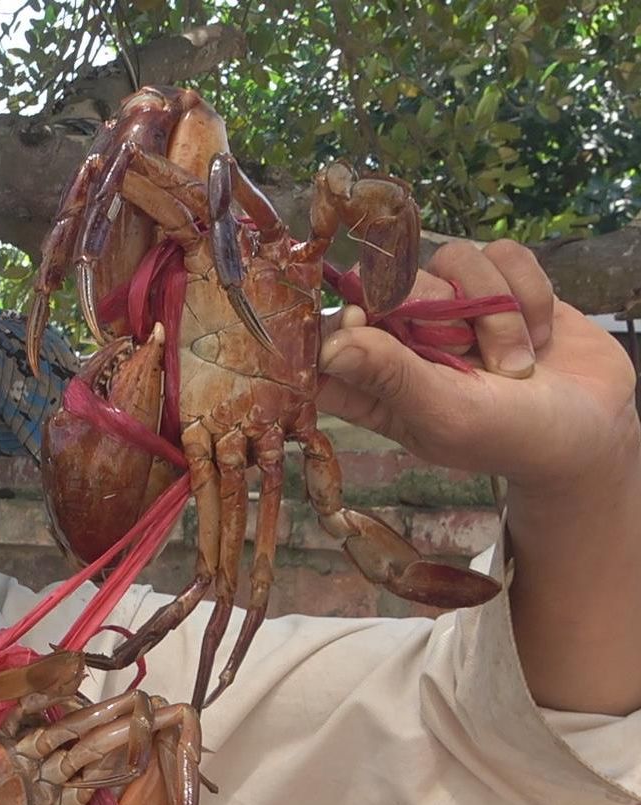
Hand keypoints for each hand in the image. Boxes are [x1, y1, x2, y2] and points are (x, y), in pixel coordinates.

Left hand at [316, 239, 639, 494]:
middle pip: (387, 281)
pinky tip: (539, 334)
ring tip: (517, 363)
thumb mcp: (447, 415)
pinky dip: (529, 293)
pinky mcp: (499, 281)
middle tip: (468, 350)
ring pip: (451, 258)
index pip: (324, 338)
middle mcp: (403, 337)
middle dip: (434, 308)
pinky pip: (502, 253)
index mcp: (372, 381)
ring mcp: (452, 304)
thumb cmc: (513, 437)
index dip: (337, 321)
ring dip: (495, 311)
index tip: (362, 320)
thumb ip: (391, 377)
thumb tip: (330, 346)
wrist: (595, 428)